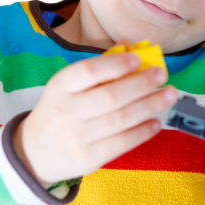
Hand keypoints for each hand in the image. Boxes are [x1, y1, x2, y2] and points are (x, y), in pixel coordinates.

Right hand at [14, 38, 177, 186]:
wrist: (34, 151)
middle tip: (161, 75)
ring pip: (121, 119)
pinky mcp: (89, 159)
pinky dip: (142, 131)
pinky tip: (156, 121)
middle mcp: (67, 111)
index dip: (115, 64)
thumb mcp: (68, 85)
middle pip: (110, 96)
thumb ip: (99, 67)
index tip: (137, 59)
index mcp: (60, 87)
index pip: (88, 71)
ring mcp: (77, 137)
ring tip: (169, 95)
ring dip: (150, 105)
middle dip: (141, 84)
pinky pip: (122, 143)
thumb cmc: (60, 109)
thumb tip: (129, 46)